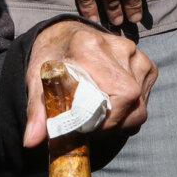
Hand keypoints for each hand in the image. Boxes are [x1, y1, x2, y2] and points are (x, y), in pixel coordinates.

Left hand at [22, 20, 156, 147]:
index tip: (87, 128)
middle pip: (132, 101)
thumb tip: (31, 141)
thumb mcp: (37, 79)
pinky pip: (144, 100)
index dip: (107, 119)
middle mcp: (118, 46)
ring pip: (140, 105)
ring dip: (121, 120)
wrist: (66, 35)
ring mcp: (135, 54)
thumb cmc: (52, 57)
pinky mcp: (145, 64)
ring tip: (97, 116)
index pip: (119, 93)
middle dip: (113, 123)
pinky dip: (129, 112)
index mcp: (90, 46)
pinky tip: (110, 106)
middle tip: (90, 126)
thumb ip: (37, 109)